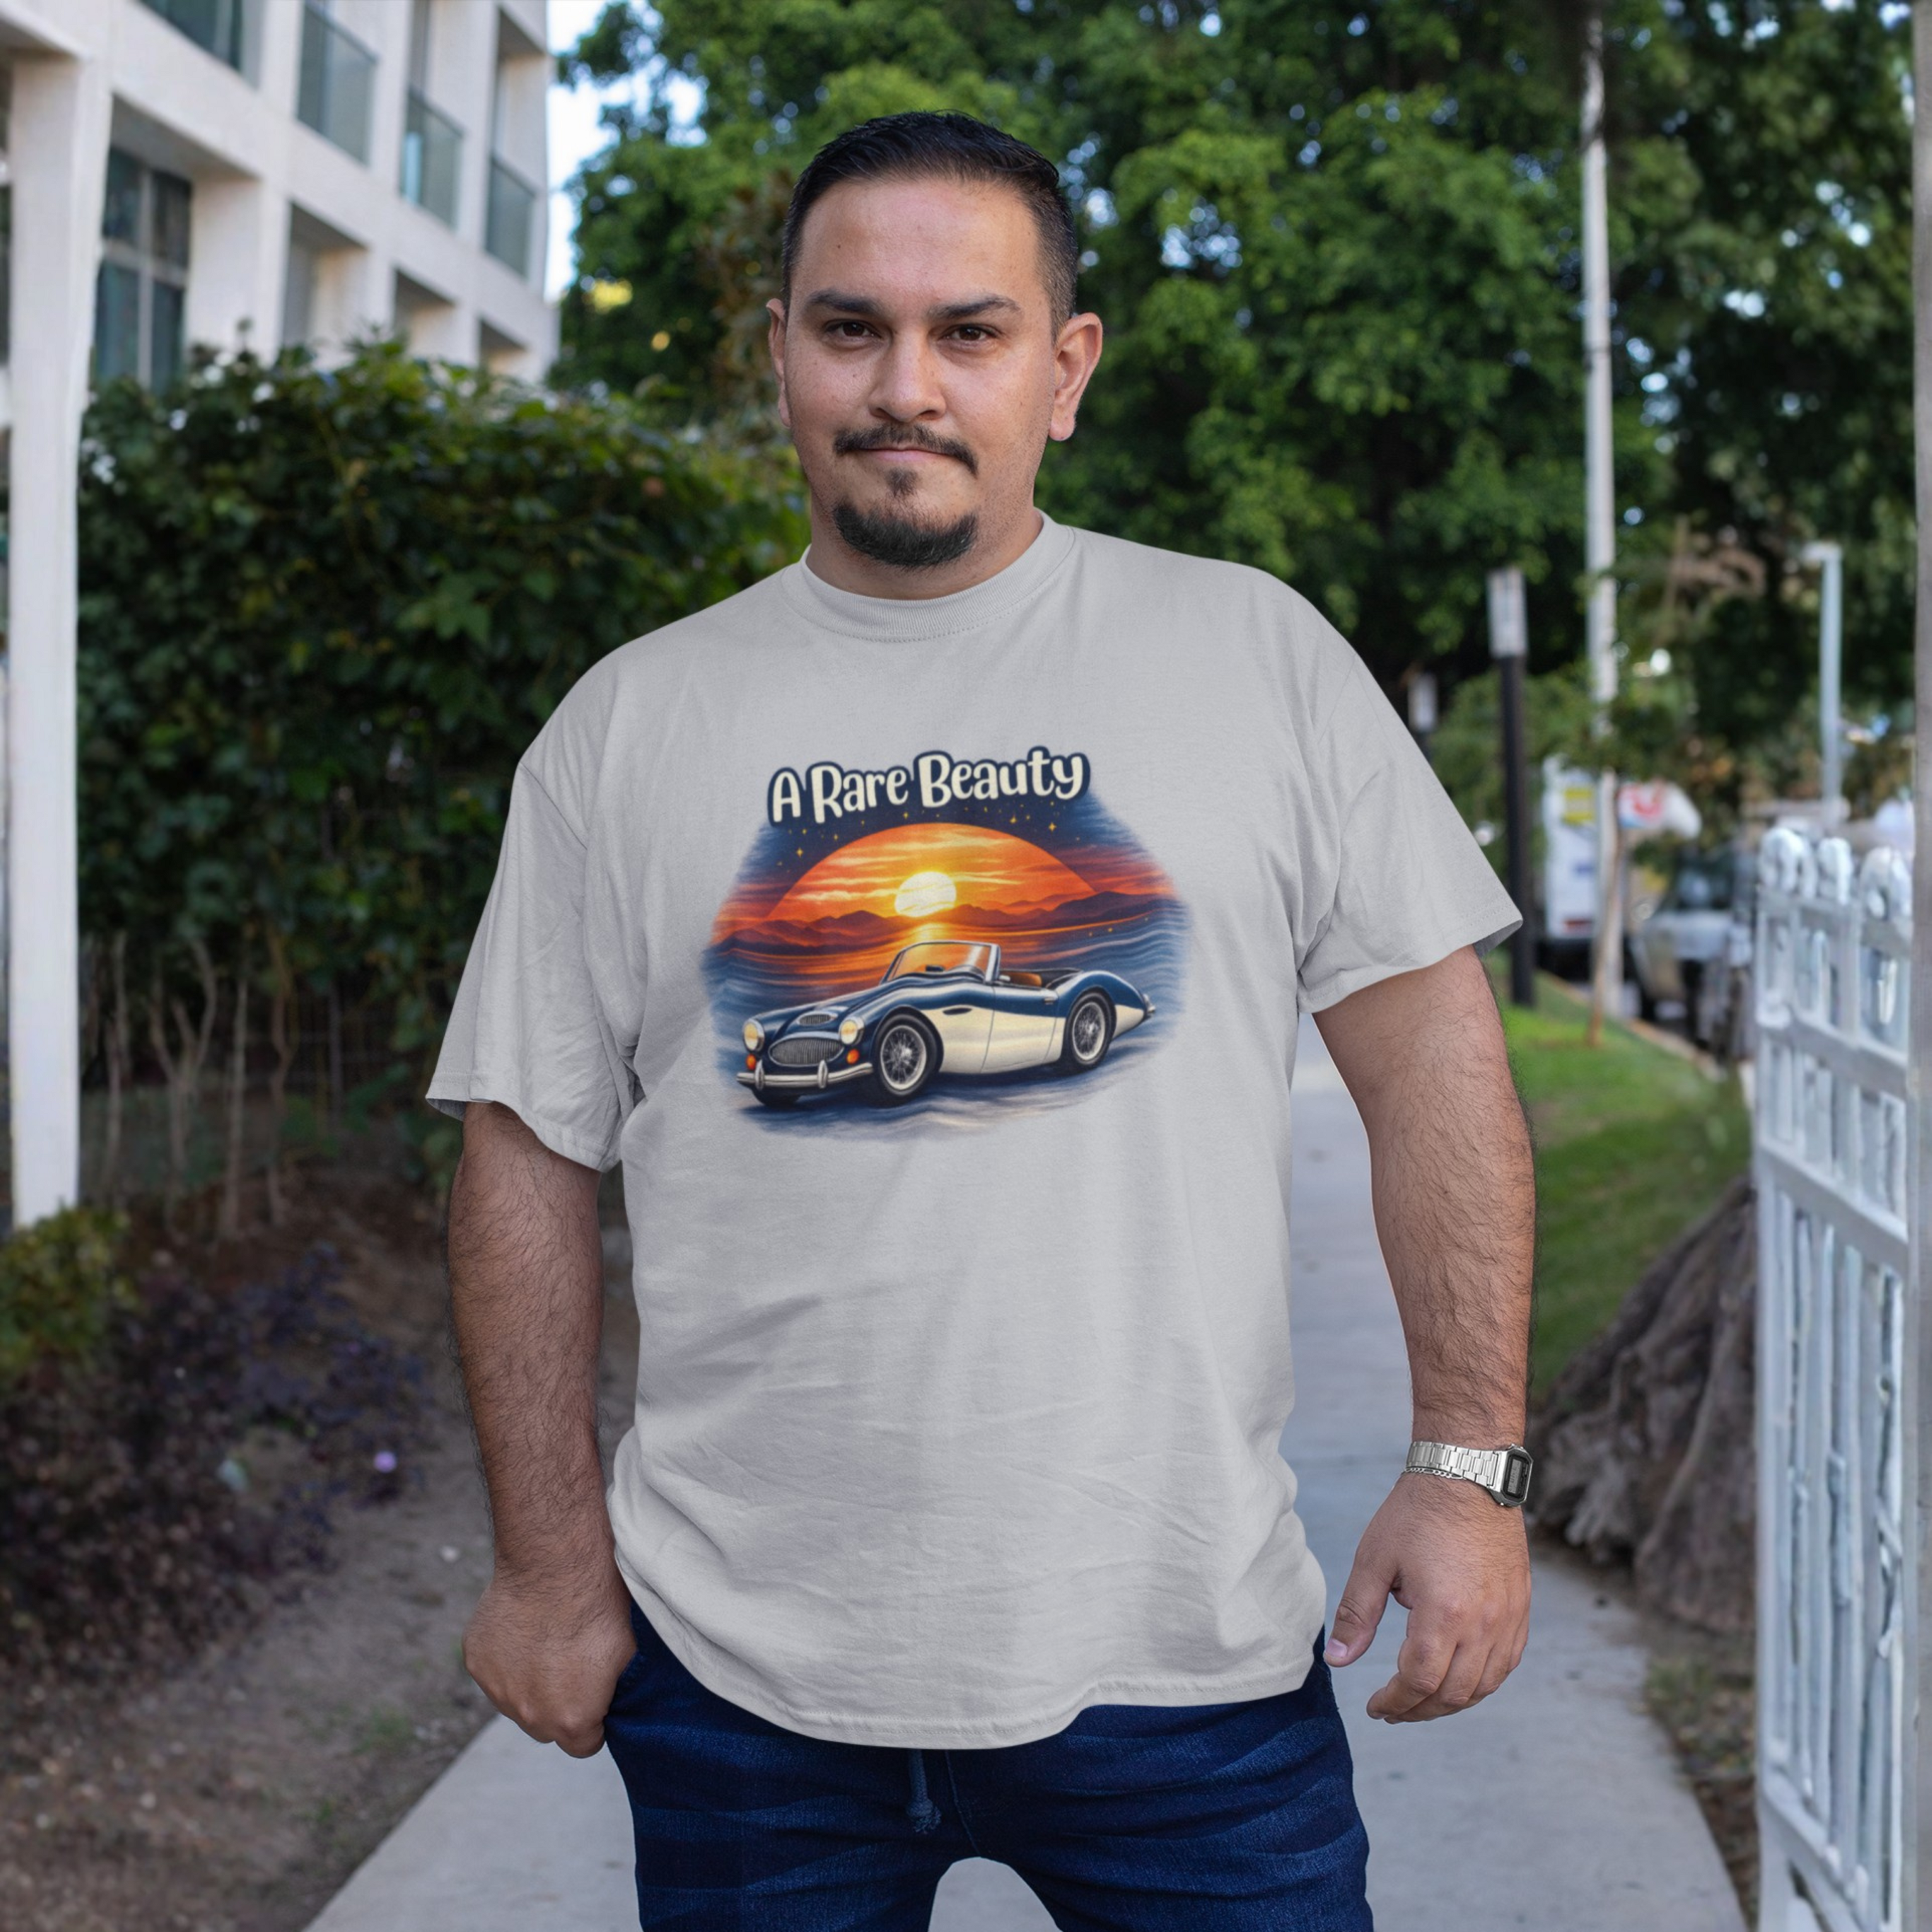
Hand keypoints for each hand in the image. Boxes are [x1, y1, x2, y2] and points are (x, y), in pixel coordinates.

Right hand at [462, 1560, 637, 1756]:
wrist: (555, 1566)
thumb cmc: (598, 1608)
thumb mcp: (626, 1656)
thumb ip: (612, 1693)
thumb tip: (610, 1700)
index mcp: (569, 1721)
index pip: (582, 1745)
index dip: (592, 1721)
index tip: (596, 1696)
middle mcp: (529, 1715)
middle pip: (545, 1726)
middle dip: (558, 1704)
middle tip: (570, 1665)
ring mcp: (497, 1690)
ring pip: (516, 1699)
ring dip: (529, 1681)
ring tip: (546, 1640)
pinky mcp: (476, 1661)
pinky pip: (494, 1670)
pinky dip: (505, 1656)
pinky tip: (523, 1626)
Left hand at [1323, 1473, 1530, 1721]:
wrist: (1468, 1474)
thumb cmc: (1417, 1512)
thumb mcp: (1375, 1560)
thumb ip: (1357, 1614)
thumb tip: (1339, 1661)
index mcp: (1444, 1613)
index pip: (1419, 1681)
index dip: (1394, 1702)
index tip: (1376, 1707)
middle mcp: (1483, 1623)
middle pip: (1454, 1693)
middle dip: (1419, 1709)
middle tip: (1393, 1709)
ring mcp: (1508, 1617)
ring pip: (1484, 1685)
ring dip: (1451, 1702)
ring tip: (1421, 1700)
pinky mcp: (1521, 1607)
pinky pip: (1507, 1663)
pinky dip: (1482, 1681)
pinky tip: (1459, 1677)